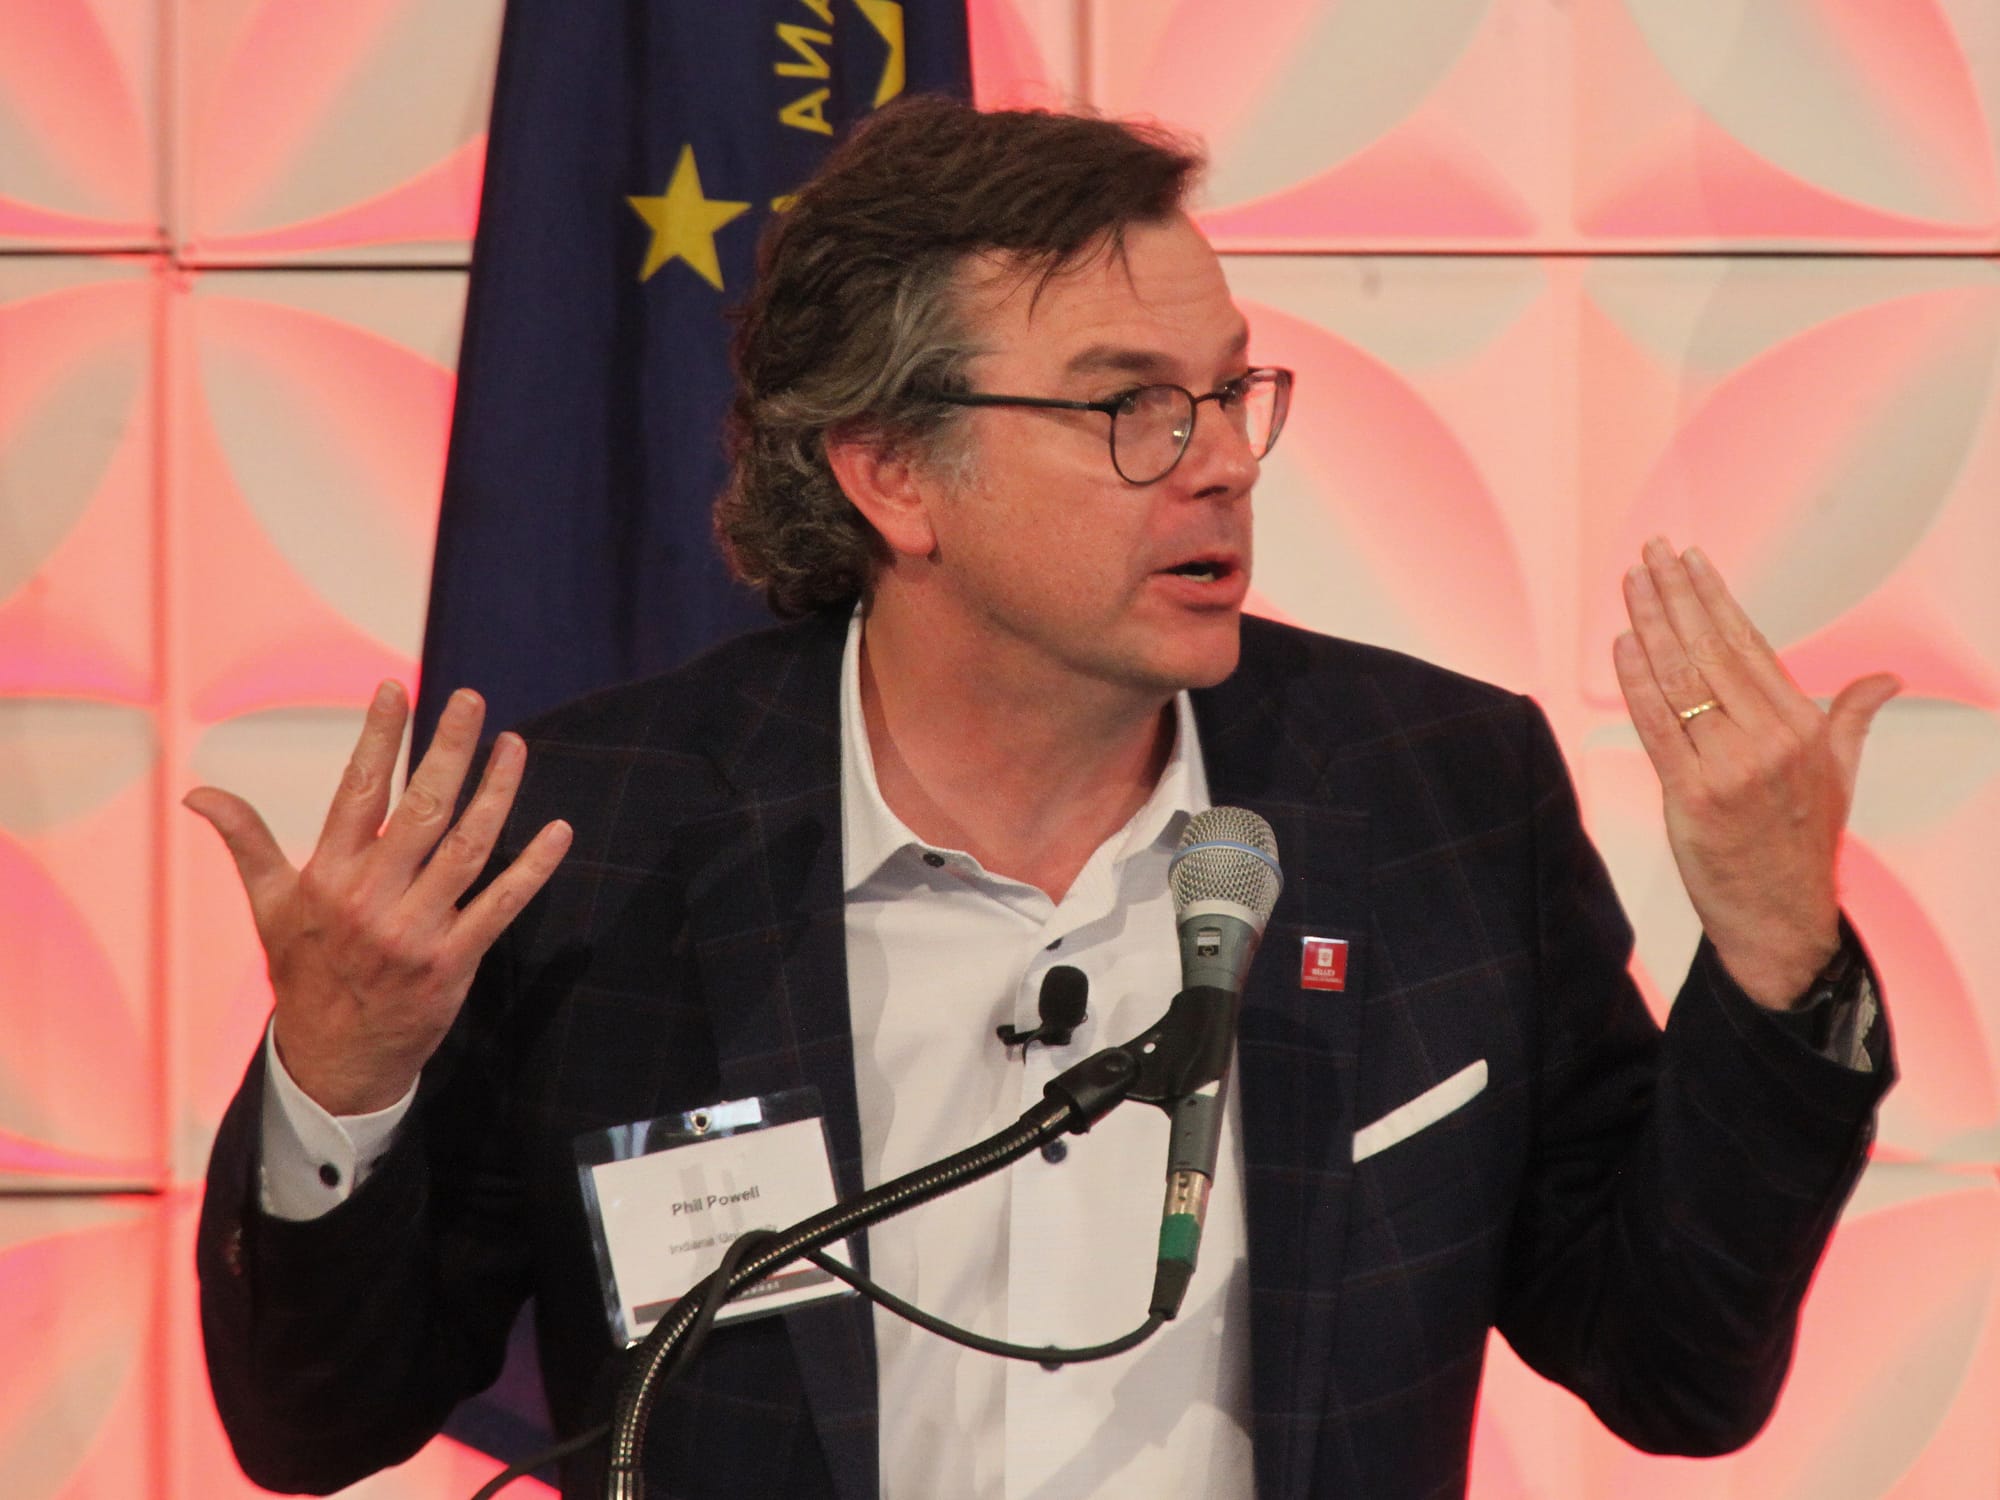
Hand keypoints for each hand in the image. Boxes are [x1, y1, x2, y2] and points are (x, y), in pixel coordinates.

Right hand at [184, 682, 571, 1113]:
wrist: (334, 1060)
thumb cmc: (305, 970)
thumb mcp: (269, 905)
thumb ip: (246, 841)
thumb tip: (198, 792)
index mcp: (330, 876)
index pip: (358, 791)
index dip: (379, 738)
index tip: (397, 688)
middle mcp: (373, 897)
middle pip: (423, 808)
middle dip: (450, 749)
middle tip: (472, 699)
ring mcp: (418, 929)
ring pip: (469, 847)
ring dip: (498, 793)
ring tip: (515, 745)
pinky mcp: (455, 960)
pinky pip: (502, 903)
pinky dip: (534, 868)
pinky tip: (559, 831)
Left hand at [1612, 538, 1898, 1008]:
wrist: (1781, 918)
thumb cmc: (1802, 842)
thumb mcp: (1838, 773)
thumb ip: (1851, 716)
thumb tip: (1886, 679)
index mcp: (1800, 725)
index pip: (1749, 645)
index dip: (1715, 598)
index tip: (1689, 560)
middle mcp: (1769, 740)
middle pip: (1712, 651)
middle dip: (1677, 595)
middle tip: (1650, 551)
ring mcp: (1731, 768)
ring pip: (1682, 681)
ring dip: (1650, 624)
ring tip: (1631, 582)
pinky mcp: (1693, 798)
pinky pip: (1657, 728)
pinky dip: (1636, 683)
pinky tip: (1622, 643)